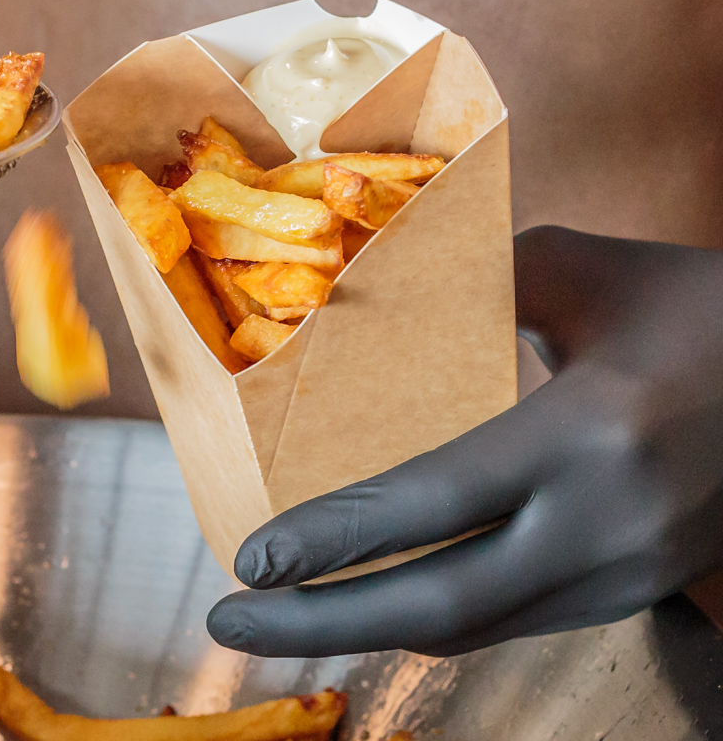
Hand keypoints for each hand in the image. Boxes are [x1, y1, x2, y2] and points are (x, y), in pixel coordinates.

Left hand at [207, 226, 722, 657]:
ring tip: (281, 618)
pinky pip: (507, 620)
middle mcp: (605, 523)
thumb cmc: (706, 315)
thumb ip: (483, 273)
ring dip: (367, 630)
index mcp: (592, 433)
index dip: (333, 540)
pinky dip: (428, 619)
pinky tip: (371, 605)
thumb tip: (373, 290)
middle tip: (228, 621)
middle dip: (321, 623)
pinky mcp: (627, 592)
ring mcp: (622, 573)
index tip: (249, 560)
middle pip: (441, 604)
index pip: (434, 503)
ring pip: (472, 627)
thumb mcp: (595, 273)